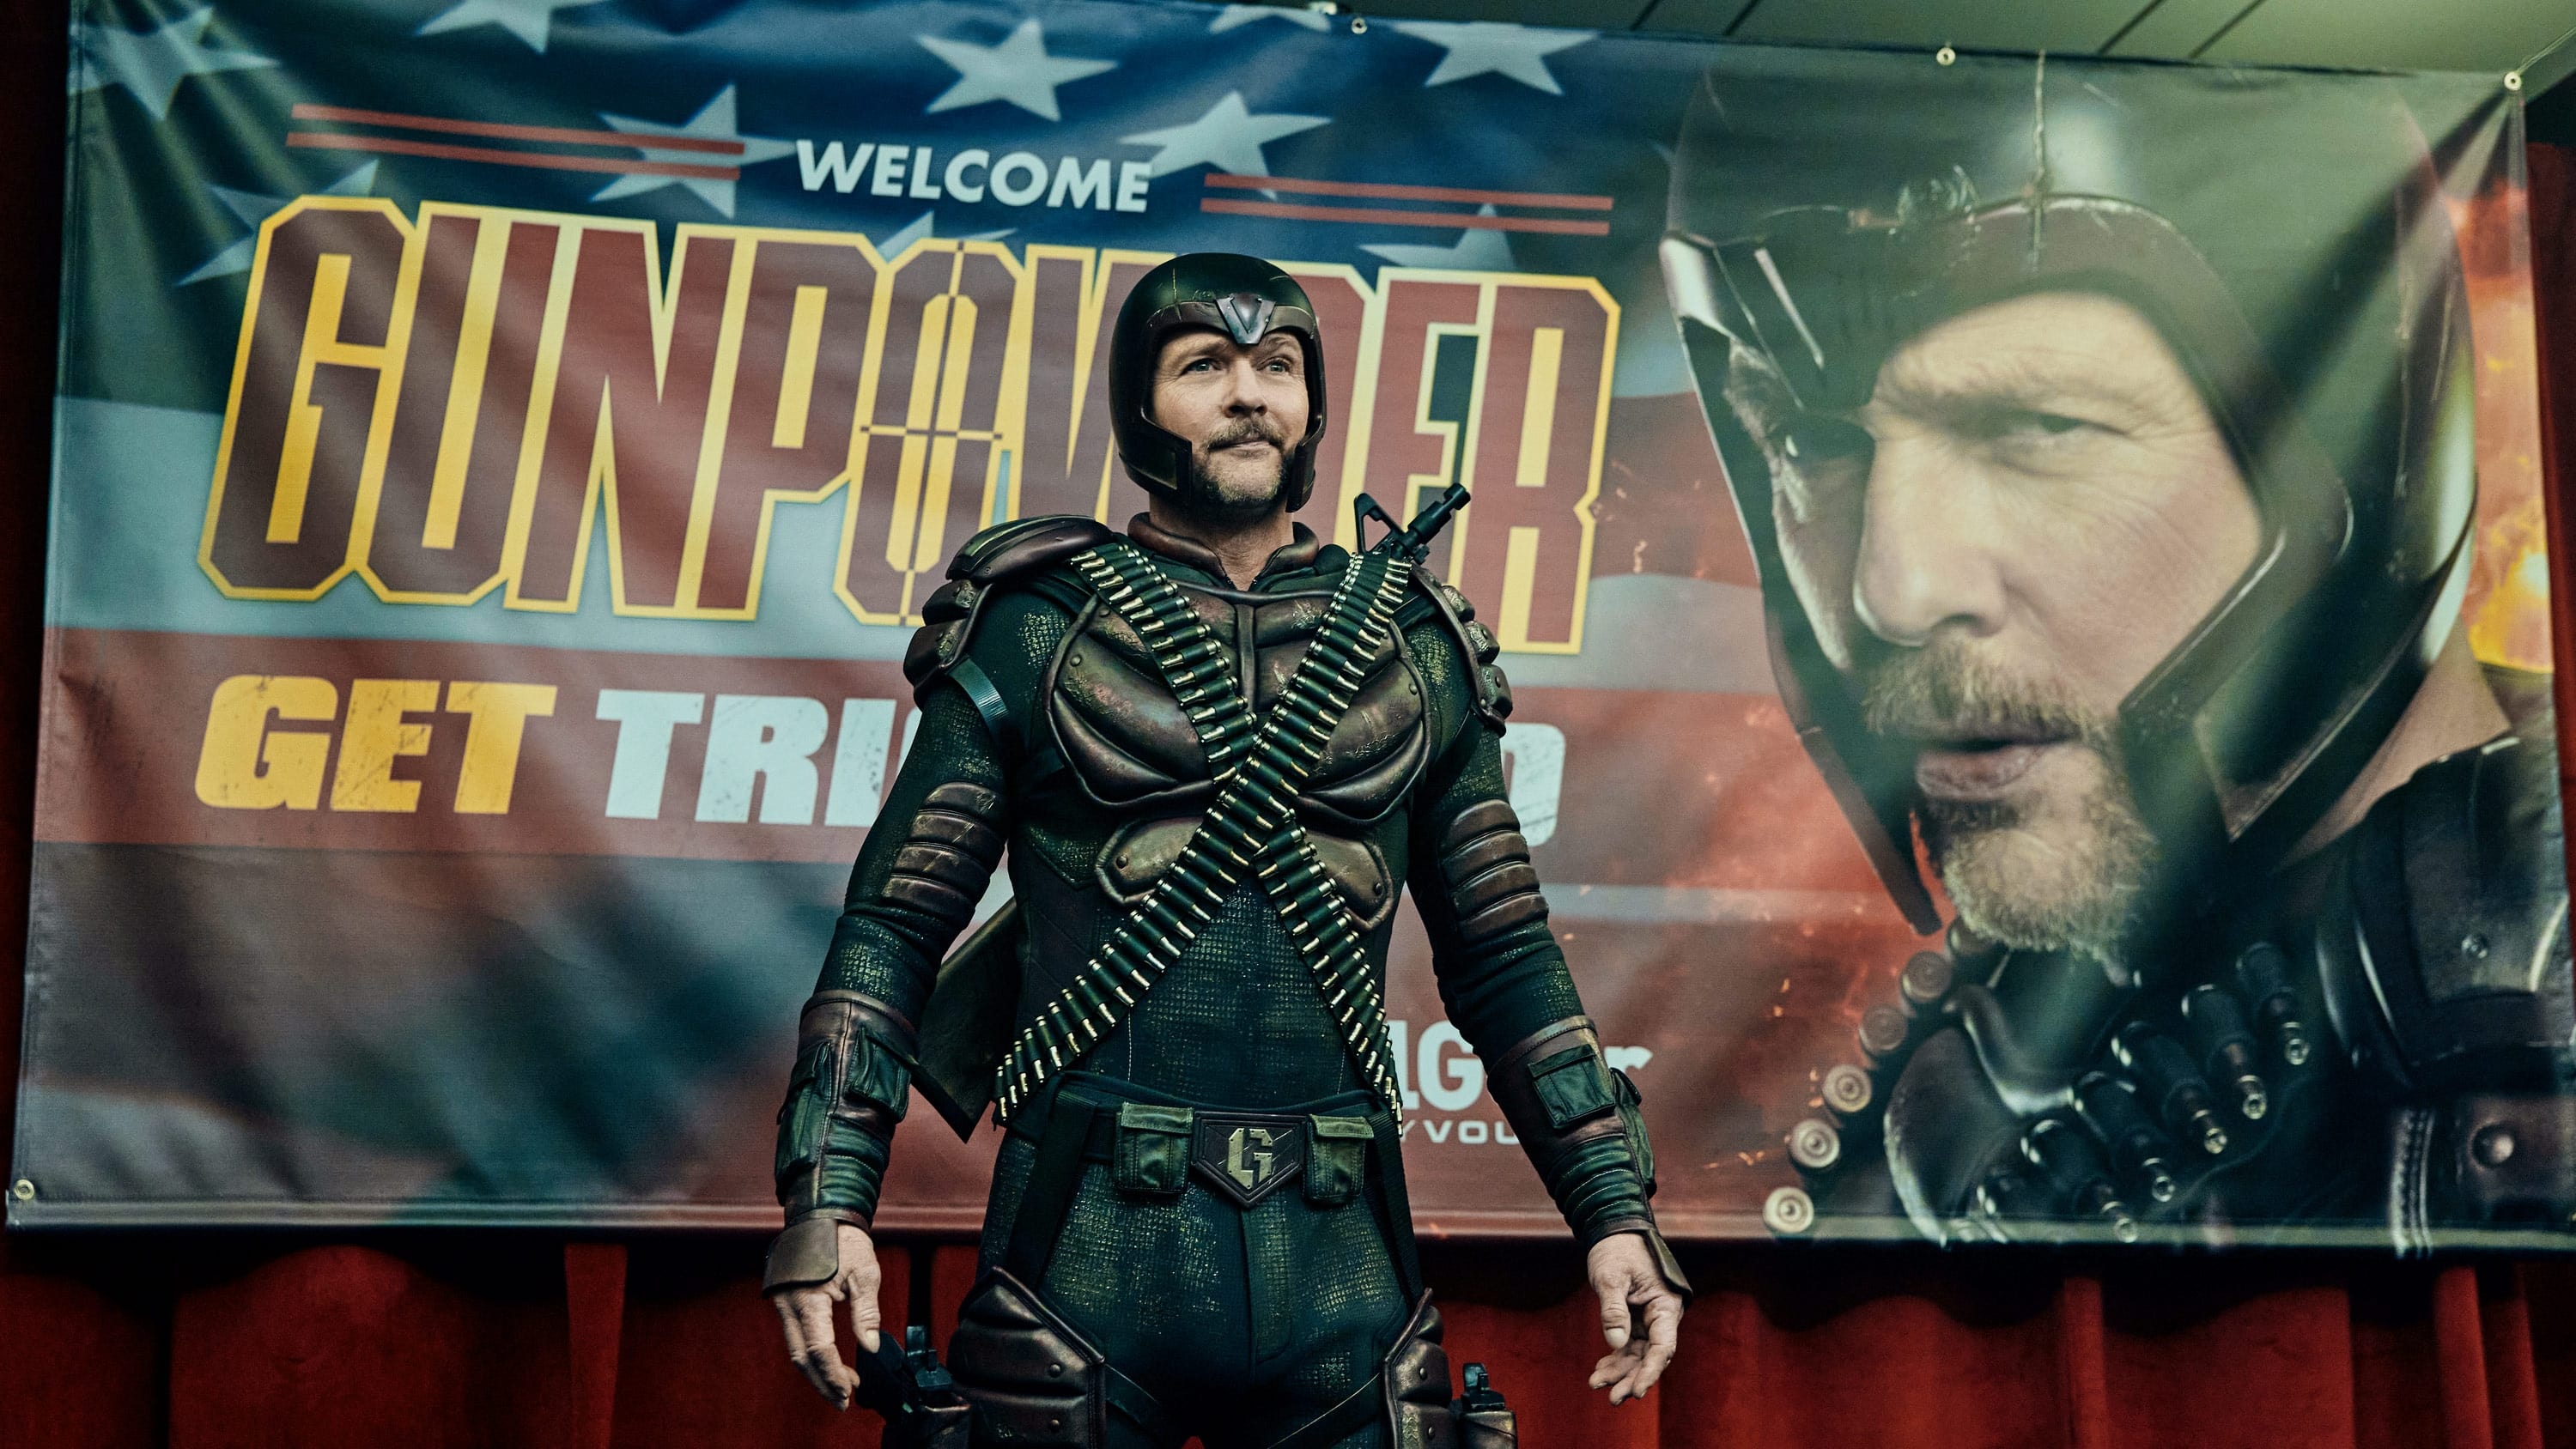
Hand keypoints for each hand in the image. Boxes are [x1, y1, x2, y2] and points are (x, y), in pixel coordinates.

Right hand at [767, 1222, 881, 1409]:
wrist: (820, 1215)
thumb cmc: (844, 1241)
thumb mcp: (865, 1273)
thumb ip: (866, 1312)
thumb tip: (870, 1346)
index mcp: (808, 1298)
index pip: (819, 1348)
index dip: (833, 1373)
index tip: (848, 1391)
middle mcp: (788, 1304)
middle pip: (801, 1357)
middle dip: (822, 1382)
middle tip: (843, 1400)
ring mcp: (782, 1304)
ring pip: (795, 1350)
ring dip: (816, 1371)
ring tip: (841, 1385)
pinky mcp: (784, 1302)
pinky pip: (795, 1336)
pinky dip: (811, 1354)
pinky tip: (830, 1362)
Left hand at [1584, 1231, 1682, 1404]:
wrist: (1613, 1233)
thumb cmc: (1617, 1250)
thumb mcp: (1611, 1277)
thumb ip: (1613, 1309)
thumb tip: (1615, 1343)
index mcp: (1665, 1305)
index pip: (1663, 1346)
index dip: (1651, 1370)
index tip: (1637, 1390)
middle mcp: (1661, 1316)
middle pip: (1651, 1356)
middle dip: (1632, 1378)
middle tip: (1613, 1399)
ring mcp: (1649, 1319)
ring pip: (1638, 1355)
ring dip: (1621, 1372)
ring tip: (1598, 1385)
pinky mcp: (1635, 1320)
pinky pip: (1628, 1346)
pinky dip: (1615, 1359)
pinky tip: (1600, 1372)